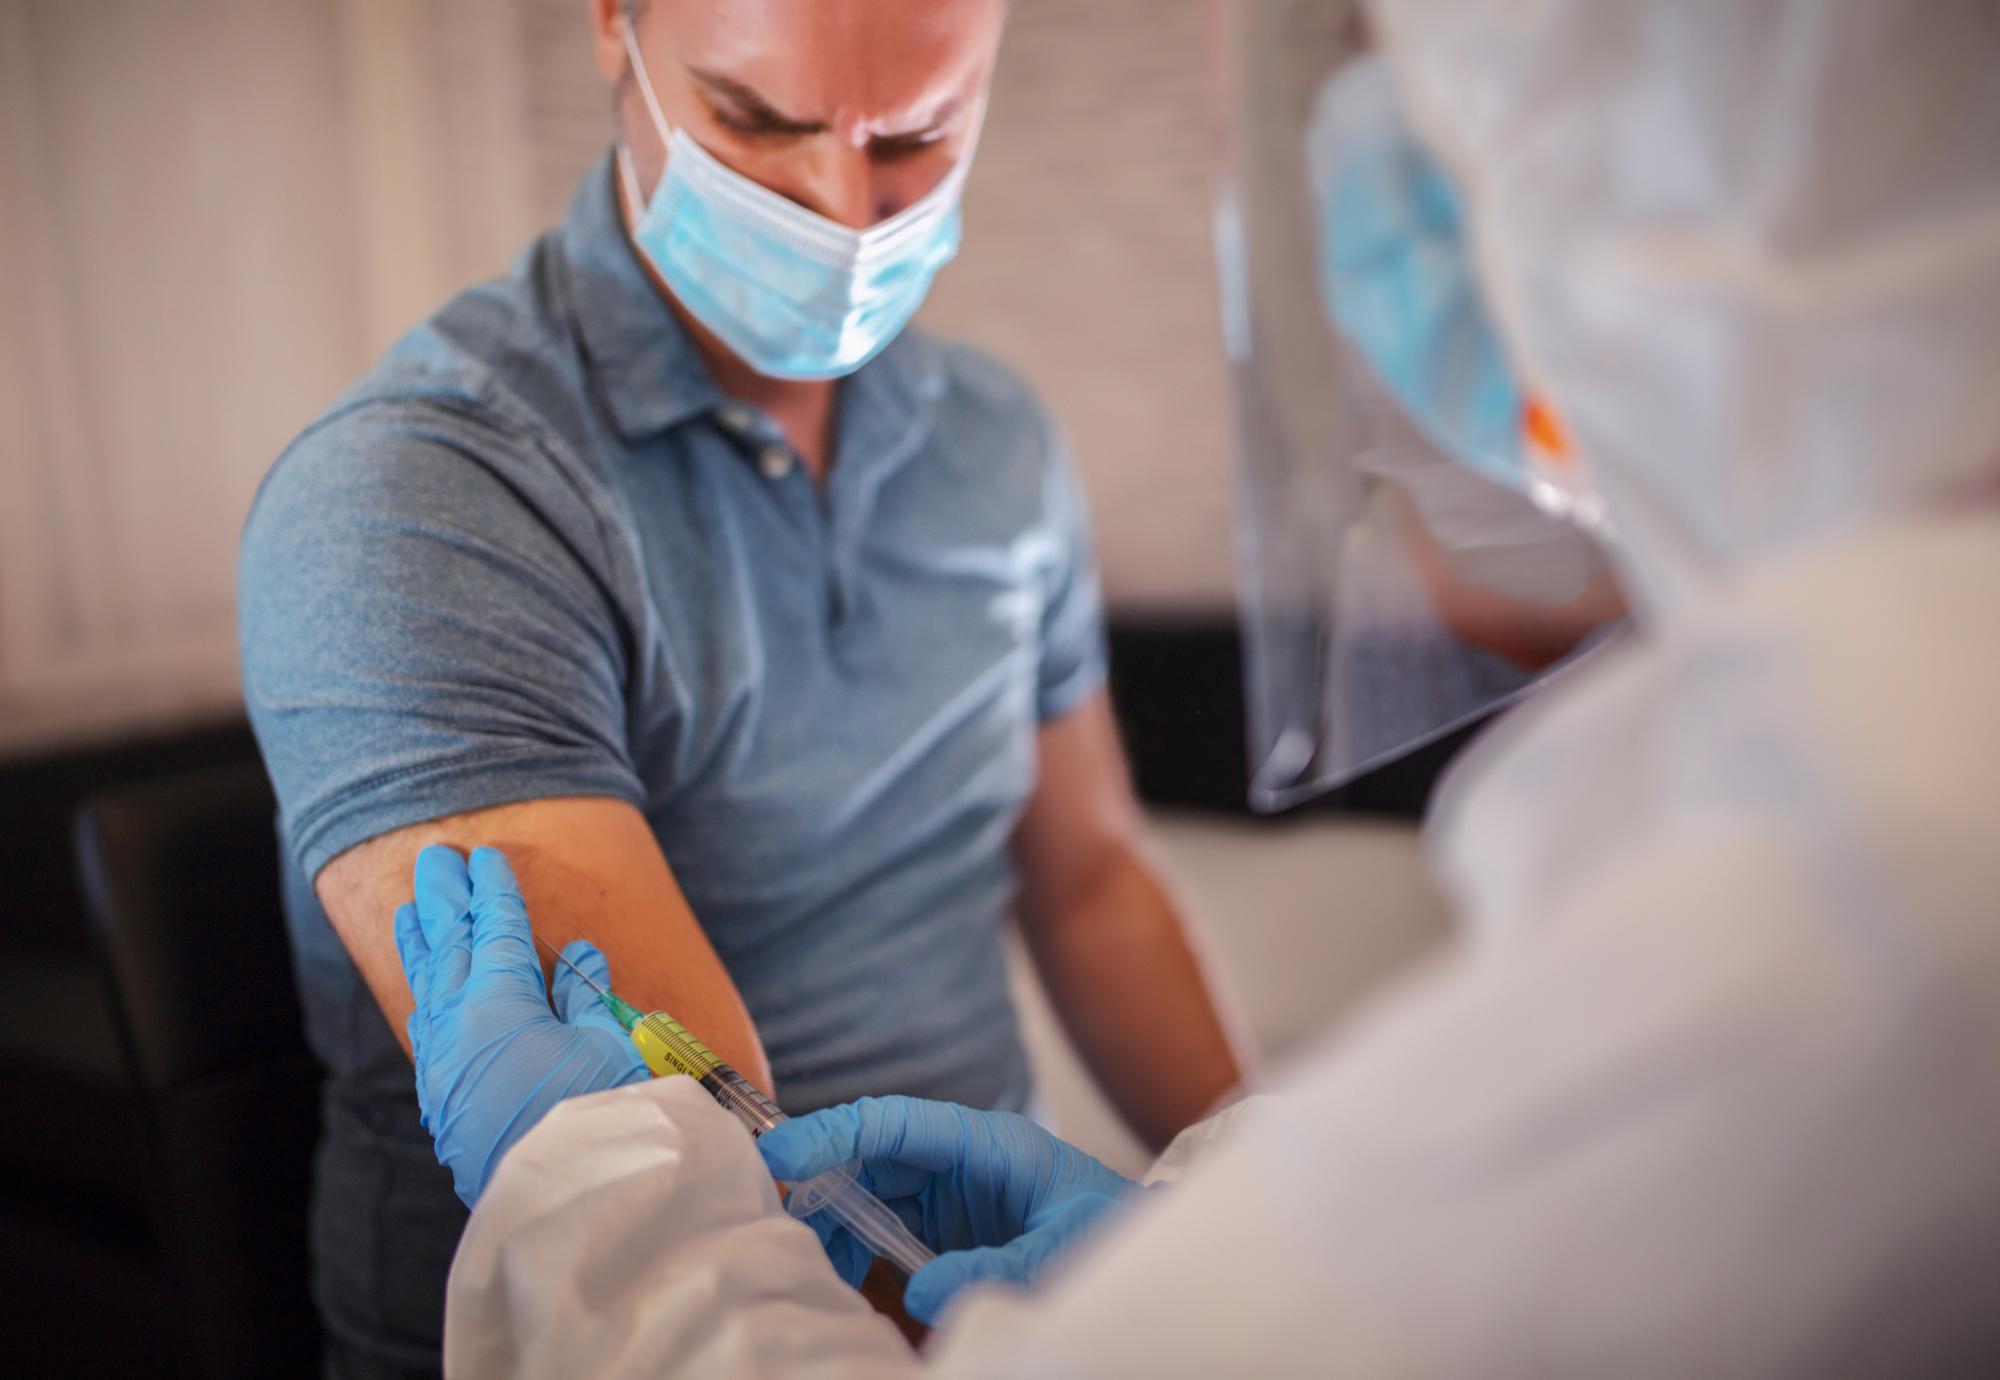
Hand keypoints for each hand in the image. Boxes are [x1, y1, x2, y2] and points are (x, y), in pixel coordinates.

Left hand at [393, 844, 647, 1205]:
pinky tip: (424, 986)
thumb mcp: (608, 1045)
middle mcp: (459, 1026)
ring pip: (426, 987)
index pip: (493, 930)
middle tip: (434, 858)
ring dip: (420, 942)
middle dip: (443, 899)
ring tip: (409, 907)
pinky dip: (424, 993)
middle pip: (447, 947)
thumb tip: (576, 956)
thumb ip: (585, 997)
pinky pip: (426, 1027)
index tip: (485, 859)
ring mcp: (445, 1064)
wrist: (568, 1199)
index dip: (492, 892)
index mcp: (498, 1002)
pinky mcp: (447, 1099)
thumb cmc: (600, 1114)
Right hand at [758, 1096, 1142, 1322]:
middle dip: (822, 1186)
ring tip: (817, 1268)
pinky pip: (888, 1229)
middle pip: (873, 1157)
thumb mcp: (1061, 1251)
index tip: (779, 1154)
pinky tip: (848, 1281)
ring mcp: (952, 1193)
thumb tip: (921, 1291)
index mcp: (988, 1144)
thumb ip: (996, 1268)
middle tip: (783, 1229)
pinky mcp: (949, 1228)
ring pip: (872, 1195)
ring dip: (837, 1226)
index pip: (896, 1122)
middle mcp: (961, 1160)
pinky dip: (860, 1252)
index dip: (833, 1132)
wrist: (1146, 1261)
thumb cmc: (1110, 1236)